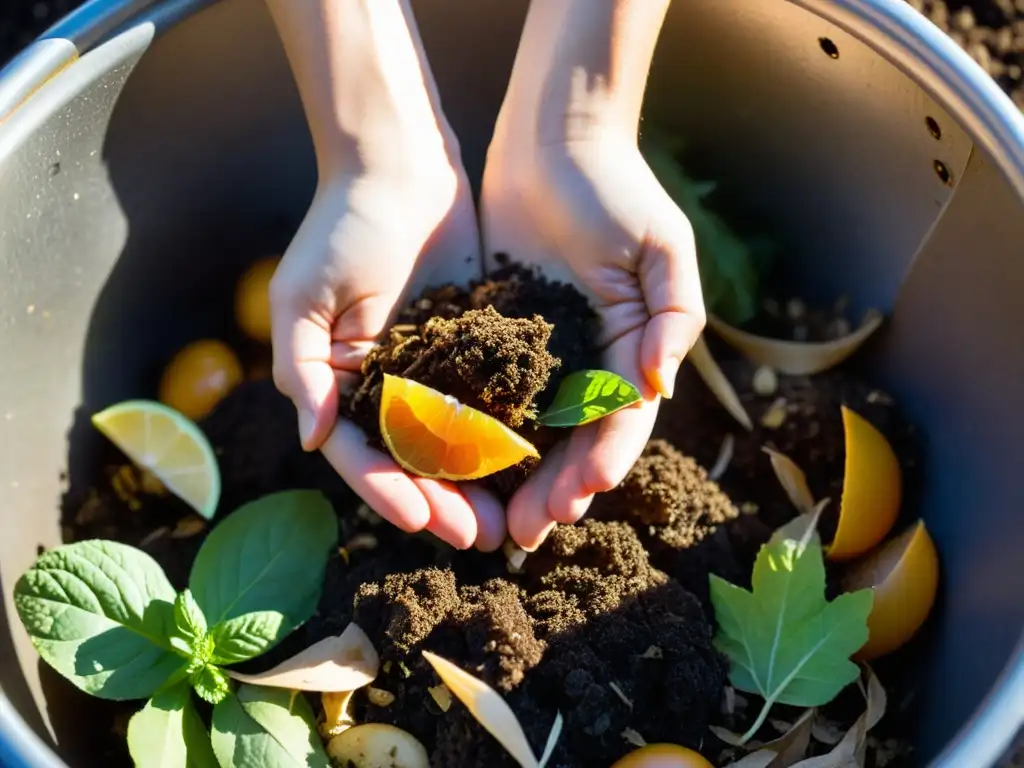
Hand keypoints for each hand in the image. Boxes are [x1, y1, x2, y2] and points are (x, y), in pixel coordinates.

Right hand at [270, 163, 506, 551]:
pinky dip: (509, 435)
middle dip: (445, 502)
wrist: (399, 166)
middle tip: (481, 537)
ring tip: (513, 520)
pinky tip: (536, 463)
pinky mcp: (476, 348)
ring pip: (458, 444)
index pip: (364, 453)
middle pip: (415, 462)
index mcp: (341, 384)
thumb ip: (304, 368)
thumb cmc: (340, 225)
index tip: (422, 520)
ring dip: (481, 484)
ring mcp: (434, 371)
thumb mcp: (304, 296)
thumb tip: (312, 439)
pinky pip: (492, 401)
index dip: (388, 490)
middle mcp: (387, 387)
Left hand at [481, 133, 705, 549]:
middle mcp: (588, 359)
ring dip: (517, 478)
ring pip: (529, 431)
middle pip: (574, 440)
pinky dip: (478, 434)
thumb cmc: (615, 185)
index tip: (578, 497)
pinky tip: (457, 467)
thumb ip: (673, 316)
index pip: (621, 420)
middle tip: (527, 533)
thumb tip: (658, 385)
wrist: (552, 140)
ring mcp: (541, 352)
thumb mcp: (661, 247)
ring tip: (496, 522)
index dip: (603, 462)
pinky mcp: (497, 335)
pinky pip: (487, 394)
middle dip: (556, 489)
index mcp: (630, 347)